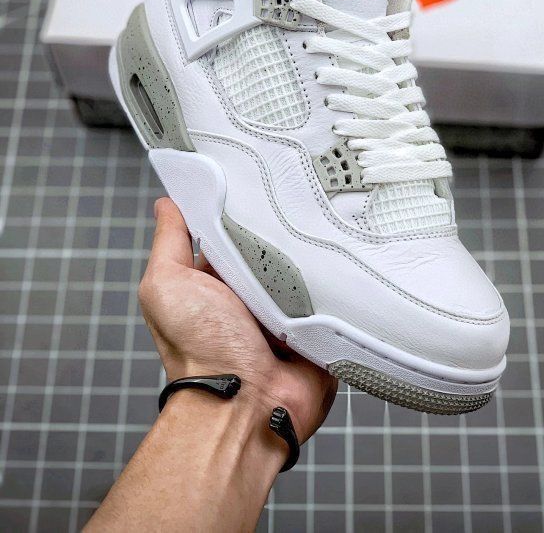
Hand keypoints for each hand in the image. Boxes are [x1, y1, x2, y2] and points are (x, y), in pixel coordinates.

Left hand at [138, 198, 336, 442]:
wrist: (246, 406)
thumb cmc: (199, 351)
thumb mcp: (167, 285)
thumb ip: (168, 243)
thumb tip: (168, 202)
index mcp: (215, 283)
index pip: (229, 232)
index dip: (238, 208)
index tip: (253, 180)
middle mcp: (250, 295)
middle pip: (270, 246)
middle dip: (279, 228)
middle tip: (293, 201)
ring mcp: (285, 310)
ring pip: (303, 266)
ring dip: (308, 254)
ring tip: (317, 229)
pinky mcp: (316, 325)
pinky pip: (330, 293)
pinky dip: (332, 281)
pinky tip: (335, 260)